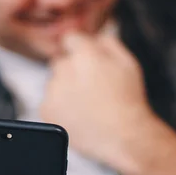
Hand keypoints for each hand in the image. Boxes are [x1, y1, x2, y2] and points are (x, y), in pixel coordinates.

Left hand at [41, 32, 153, 167]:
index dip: (79, 49)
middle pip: (61, 62)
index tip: (85, 61)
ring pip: (55, 83)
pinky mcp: (46, 110)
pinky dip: (59, 107)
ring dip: (65, 89)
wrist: (125, 137)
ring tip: (87, 105)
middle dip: (72, 71)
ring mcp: (53, 90)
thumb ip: (108, 43)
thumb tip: (94, 37)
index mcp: (85, 54)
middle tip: (91, 88)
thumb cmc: (128, 101)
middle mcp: (65, 69)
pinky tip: (78, 115)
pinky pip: (49, 102)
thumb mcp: (128, 63)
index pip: (70, 39)